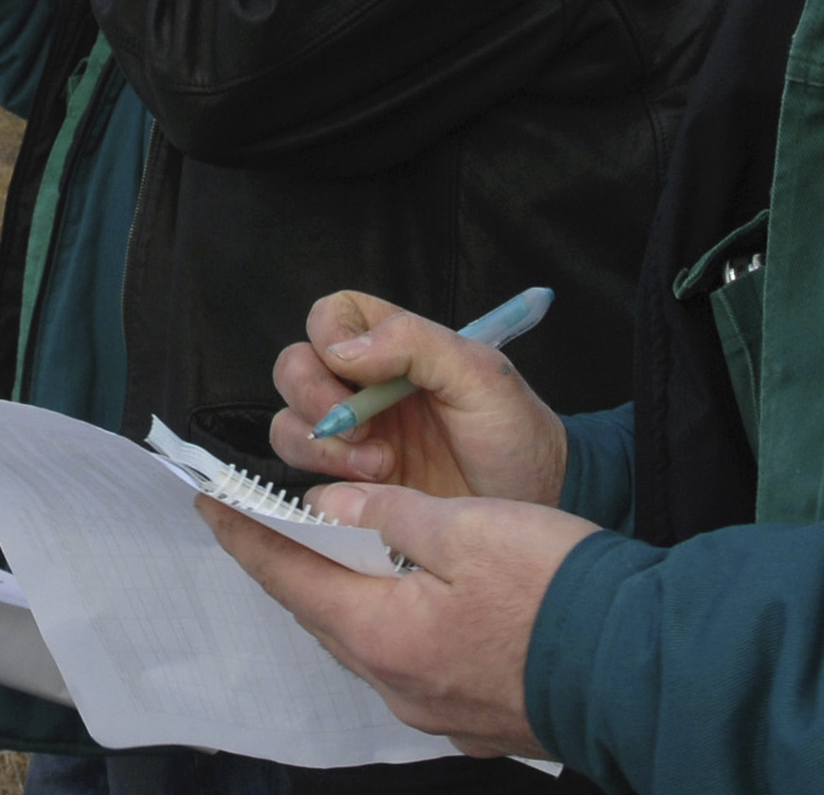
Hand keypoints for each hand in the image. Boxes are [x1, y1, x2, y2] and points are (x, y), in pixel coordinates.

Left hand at [200, 485, 597, 757]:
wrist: (648, 671)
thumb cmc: (563, 595)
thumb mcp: (469, 528)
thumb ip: (389, 515)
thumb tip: (332, 507)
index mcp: (384, 634)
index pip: (288, 576)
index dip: (246, 535)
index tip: (210, 503)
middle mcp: (399, 684)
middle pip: (321, 613)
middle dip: (289, 563)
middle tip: (260, 519)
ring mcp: (436, 709)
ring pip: (363, 640)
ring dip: (341, 593)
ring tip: (325, 548)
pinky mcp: (474, 716)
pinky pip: (407, 661)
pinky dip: (388, 621)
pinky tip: (400, 596)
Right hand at [268, 292, 566, 506]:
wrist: (534, 508)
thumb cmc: (515, 435)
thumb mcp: (480, 376)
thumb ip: (414, 343)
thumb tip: (341, 350)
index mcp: (391, 347)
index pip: (330, 316)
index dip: (328, 336)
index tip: (356, 372)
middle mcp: (360, 387)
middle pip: (294, 368)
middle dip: (313, 398)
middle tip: (359, 431)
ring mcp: (352, 438)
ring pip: (288, 424)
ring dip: (320, 445)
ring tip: (378, 468)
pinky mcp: (349, 486)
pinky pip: (303, 478)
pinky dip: (322, 484)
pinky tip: (369, 495)